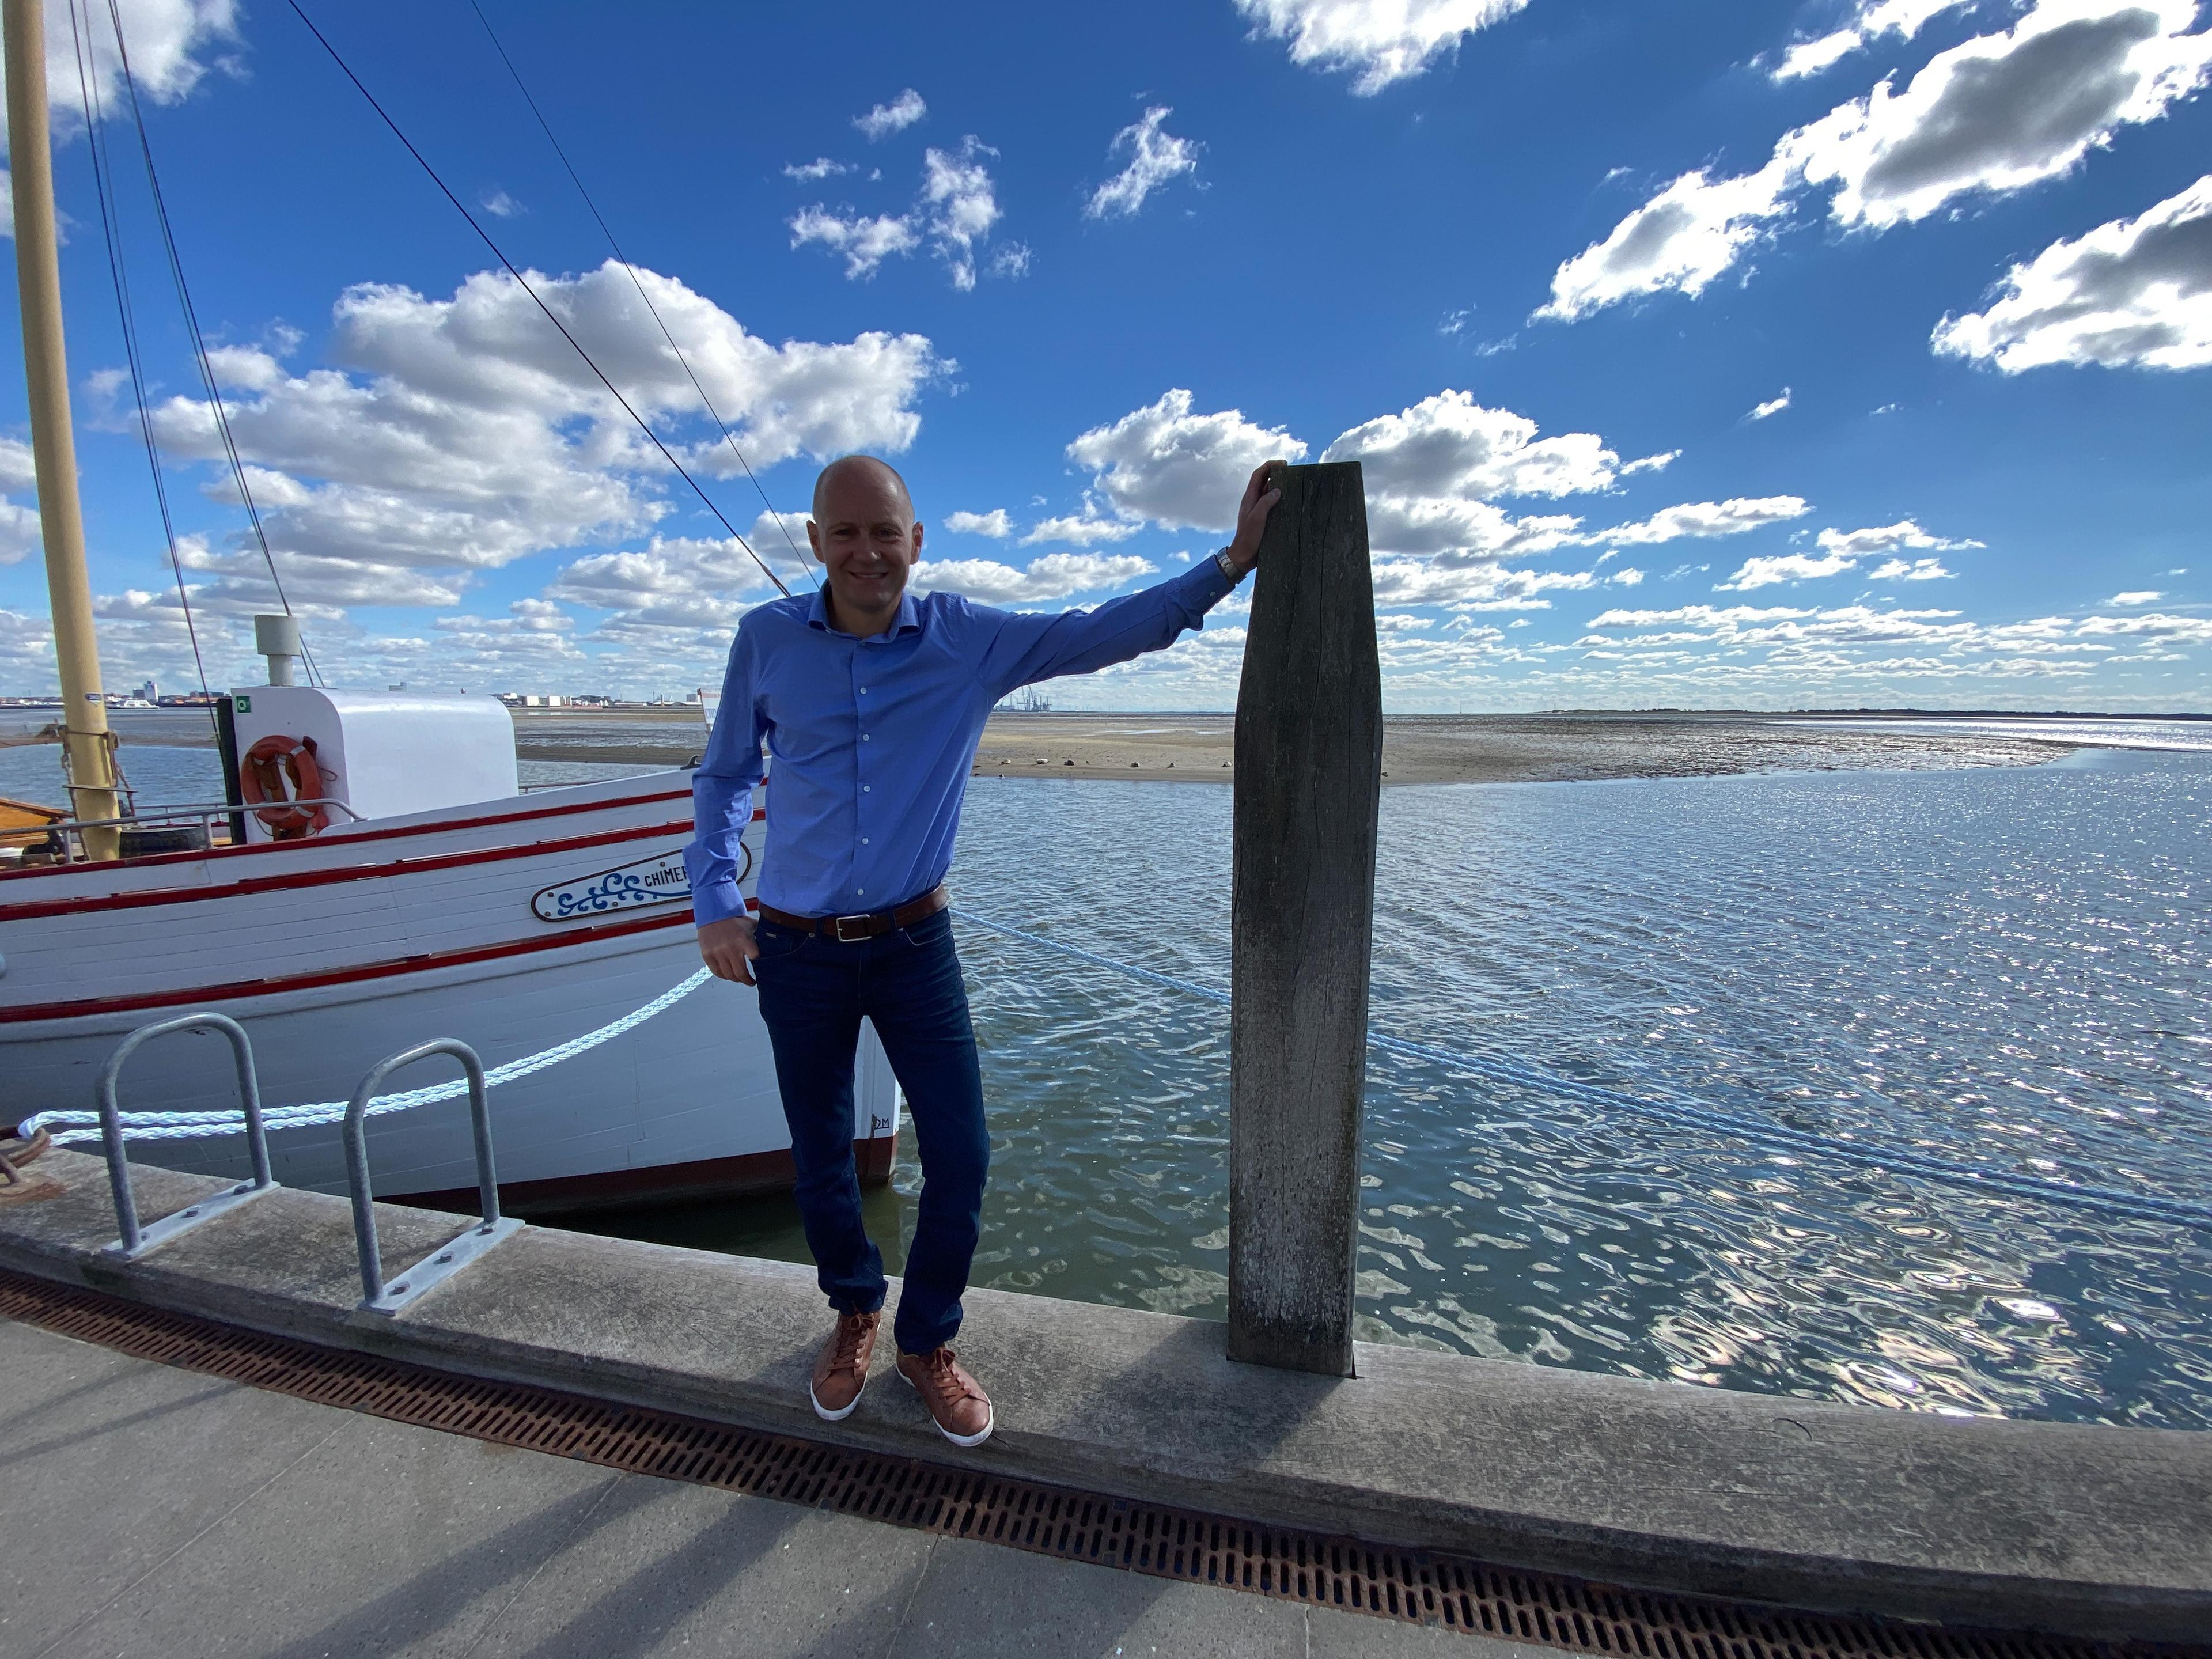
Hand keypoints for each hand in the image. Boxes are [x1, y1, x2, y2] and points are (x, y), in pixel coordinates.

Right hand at [698, 915, 759, 984]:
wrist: (714, 913)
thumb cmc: (735, 920)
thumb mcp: (752, 925)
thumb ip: (763, 936)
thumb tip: (777, 945)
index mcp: (744, 940)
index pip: (756, 959)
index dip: (760, 966)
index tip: (763, 971)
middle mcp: (730, 948)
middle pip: (741, 973)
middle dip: (747, 981)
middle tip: (750, 982)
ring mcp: (718, 952)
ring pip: (728, 975)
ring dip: (735, 979)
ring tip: (739, 978)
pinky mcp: (707, 955)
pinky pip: (716, 972)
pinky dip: (723, 975)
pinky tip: (728, 974)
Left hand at [1224, 459, 1284, 577]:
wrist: (1243, 557)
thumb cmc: (1248, 538)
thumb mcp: (1256, 518)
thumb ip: (1265, 503)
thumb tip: (1277, 490)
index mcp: (1249, 498)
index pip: (1258, 476)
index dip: (1269, 466)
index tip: (1283, 463)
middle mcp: (1254, 502)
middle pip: (1264, 482)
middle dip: (1276, 474)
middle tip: (1291, 472)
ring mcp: (1259, 510)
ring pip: (1269, 493)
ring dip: (1280, 486)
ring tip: (1294, 483)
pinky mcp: (1264, 519)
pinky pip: (1273, 505)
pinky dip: (1281, 500)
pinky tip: (1291, 501)